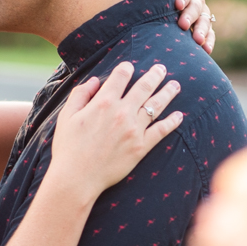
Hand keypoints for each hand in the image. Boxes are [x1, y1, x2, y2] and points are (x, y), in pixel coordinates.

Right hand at [49, 61, 183, 198]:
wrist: (77, 178)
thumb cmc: (68, 147)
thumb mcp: (67, 116)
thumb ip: (81, 94)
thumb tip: (96, 80)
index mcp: (103, 102)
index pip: (121, 76)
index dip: (126, 68)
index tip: (129, 67)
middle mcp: (122, 112)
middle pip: (144, 86)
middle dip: (155, 75)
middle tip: (162, 68)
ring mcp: (134, 130)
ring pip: (156, 105)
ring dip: (168, 92)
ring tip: (176, 85)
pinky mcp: (141, 147)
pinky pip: (161, 131)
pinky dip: (172, 122)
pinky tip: (179, 115)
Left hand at [152, 0, 216, 54]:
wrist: (163, 9)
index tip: (178, 5)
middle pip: (196, 6)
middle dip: (190, 16)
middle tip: (183, 25)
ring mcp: (202, 13)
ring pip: (205, 20)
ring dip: (202, 30)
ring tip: (197, 40)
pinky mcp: (206, 27)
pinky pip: (210, 34)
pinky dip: (209, 41)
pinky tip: (206, 50)